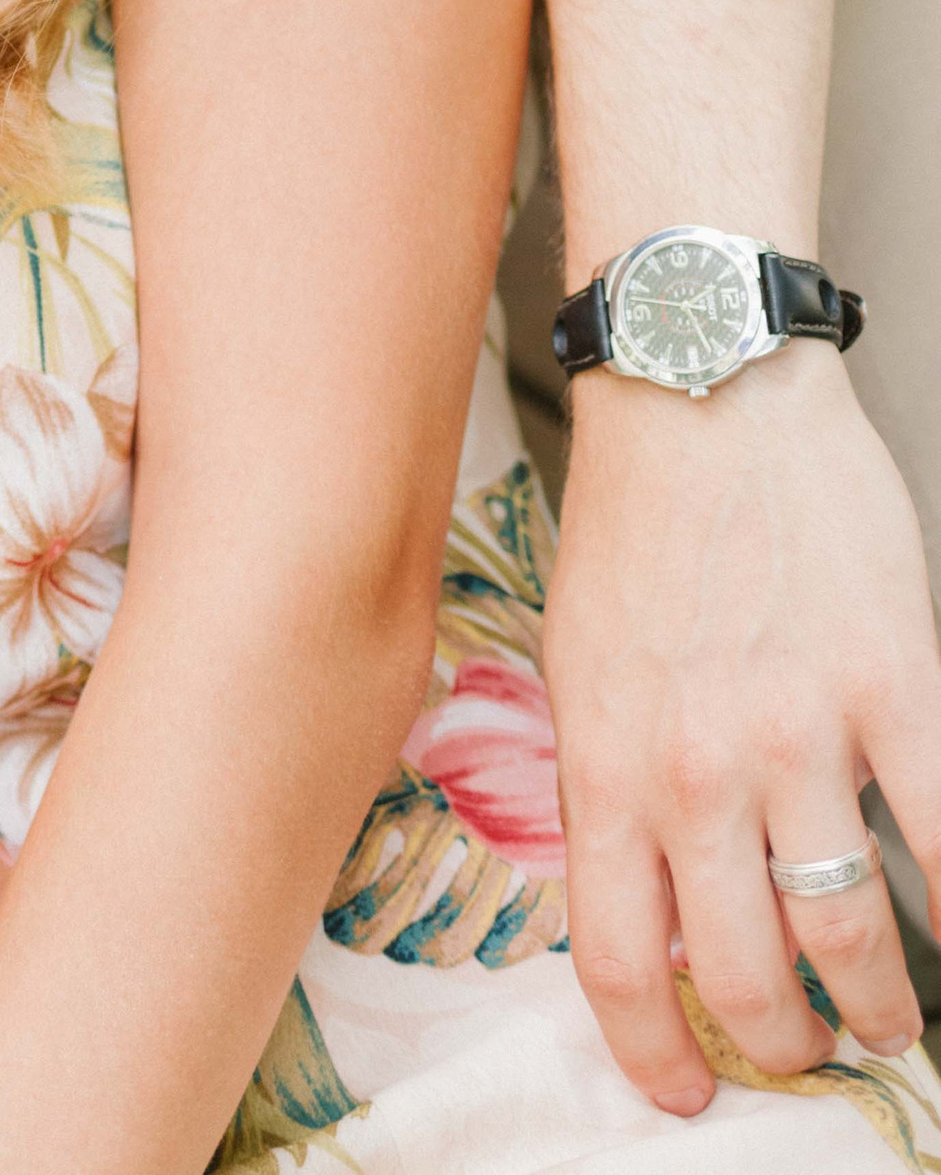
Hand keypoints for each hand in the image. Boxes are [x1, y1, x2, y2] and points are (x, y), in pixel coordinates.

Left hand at [546, 340, 940, 1108]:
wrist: (701, 387)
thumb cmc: (636, 519)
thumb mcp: (580, 660)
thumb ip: (609, 778)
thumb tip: (644, 896)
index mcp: (606, 759)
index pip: (618, 958)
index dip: (656, 1049)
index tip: (684, 1090)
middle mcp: (697, 765)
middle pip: (745, 971)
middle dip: (783, 1038)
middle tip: (806, 1048)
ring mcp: (801, 730)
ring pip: (848, 932)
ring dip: (877, 1001)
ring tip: (888, 1016)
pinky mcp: (897, 686)